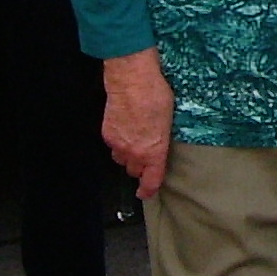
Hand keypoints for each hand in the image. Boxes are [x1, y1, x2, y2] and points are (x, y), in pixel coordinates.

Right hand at [100, 49, 174, 198]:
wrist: (132, 81)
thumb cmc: (155, 96)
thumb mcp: (168, 121)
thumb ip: (161, 140)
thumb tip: (158, 144)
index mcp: (154, 152)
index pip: (151, 181)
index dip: (148, 190)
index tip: (146, 193)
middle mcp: (135, 153)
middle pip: (134, 171)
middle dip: (139, 166)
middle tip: (144, 155)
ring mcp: (119, 144)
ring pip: (121, 159)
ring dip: (127, 154)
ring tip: (133, 140)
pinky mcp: (108, 134)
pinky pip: (112, 145)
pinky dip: (118, 141)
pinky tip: (124, 128)